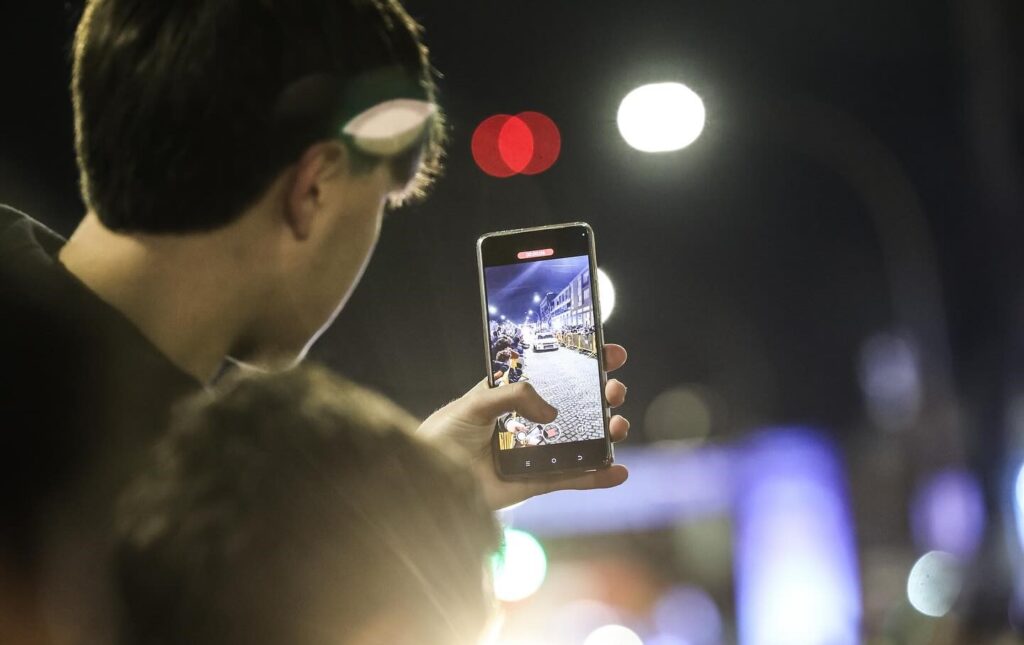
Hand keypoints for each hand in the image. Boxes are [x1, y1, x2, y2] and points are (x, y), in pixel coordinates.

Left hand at [417, 344, 629, 509]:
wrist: (430, 483)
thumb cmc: (442, 437)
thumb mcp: (475, 403)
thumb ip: (514, 395)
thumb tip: (552, 411)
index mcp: (512, 395)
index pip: (554, 374)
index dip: (583, 363)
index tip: (611, 354)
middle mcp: (527, 422)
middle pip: (575, 406)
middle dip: (602, 396)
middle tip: (615, 390)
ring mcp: (534, 453)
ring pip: (580, 441)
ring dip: (606, 433)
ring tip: (618, 425)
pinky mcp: (535, 482)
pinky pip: (571, 479)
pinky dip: (596, 477)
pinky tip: (617, 471)